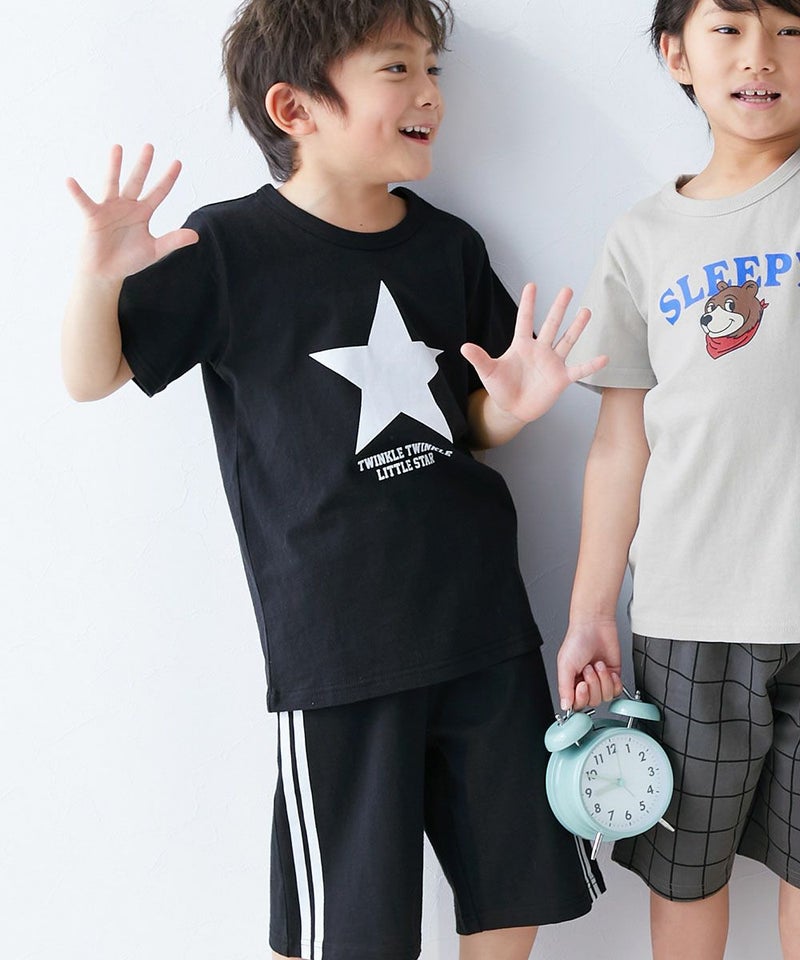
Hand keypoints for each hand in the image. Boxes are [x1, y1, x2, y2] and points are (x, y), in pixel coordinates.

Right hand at [66, 143, 198, 281]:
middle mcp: (126, 206)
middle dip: (143, 165)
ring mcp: (109, 208)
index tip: (178, 162)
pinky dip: (77, 192)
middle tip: (150, 146)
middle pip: (137, 181)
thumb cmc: (128, 260)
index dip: (168, 179)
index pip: (159, 192)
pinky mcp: (93, 216)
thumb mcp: (154, 250)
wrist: (106, 272)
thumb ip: (173, 241)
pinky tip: (70, 181)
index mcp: (142, 212)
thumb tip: (195, 235)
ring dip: (114, 166)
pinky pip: (85, 202)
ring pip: (113, 183)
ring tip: (117, 148)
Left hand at [460, 284, 607, 424]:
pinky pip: (579, 370)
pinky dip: (591, 365)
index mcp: (521, 345)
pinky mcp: (561, 379)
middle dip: (558, 308)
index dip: (527, 303)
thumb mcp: (488, 372)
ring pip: (567, 341)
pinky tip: (605, 357)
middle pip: (551, 325)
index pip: (524, 320)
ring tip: (586, 311)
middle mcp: (539, 350)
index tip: (531, 285)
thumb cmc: (500, 388)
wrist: (512, 409)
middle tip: (567, 289)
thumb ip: (479, 359)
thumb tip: (463, 347)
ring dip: (577, 327)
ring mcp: (552, 363)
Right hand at [557, 618, 622, 711]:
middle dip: (593, 684)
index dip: (581, 698)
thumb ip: (564, 688)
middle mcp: (586, 683)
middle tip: (588, 668)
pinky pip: (617, 690)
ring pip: (605, 697)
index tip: (581, 685)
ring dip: (603, 680)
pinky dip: (613, 681)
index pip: (577, 704)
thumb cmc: (577, 640)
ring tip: (597, 664)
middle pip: (593, 701)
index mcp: (571, 682)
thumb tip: (565, 706)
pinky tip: (608, 670)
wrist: (595, 626)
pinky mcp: (613, 676)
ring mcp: (600, 681)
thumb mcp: (565, 665)